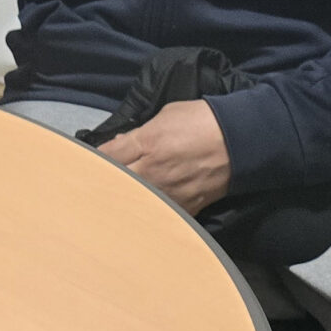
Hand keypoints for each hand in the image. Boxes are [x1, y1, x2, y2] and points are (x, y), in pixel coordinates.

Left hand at [97, 100, 230, 213]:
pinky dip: (149, 214)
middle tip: (92, 187)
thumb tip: (119, 146)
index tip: (89, 163)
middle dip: (102, 184)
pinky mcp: (185, 208)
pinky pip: (160, 216)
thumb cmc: (201, 120)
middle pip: (114, 184)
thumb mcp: (166, 115)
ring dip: (123, 201)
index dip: (94, 160)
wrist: (241, 140)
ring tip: (112, 204)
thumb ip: (139, 133)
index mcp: (147, 143)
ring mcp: (169, 192)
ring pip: (134, 203)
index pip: (107, 157)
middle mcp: (153, 171)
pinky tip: (142, 213)